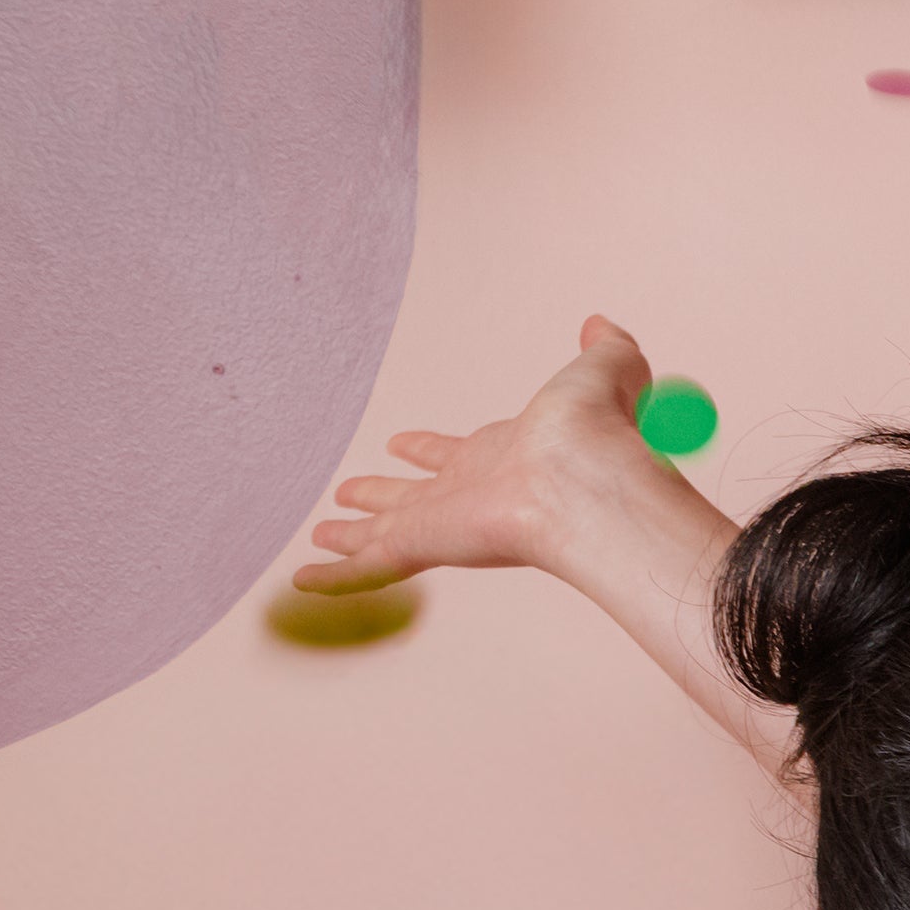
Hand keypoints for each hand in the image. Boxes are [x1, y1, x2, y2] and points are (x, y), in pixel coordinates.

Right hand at [301, 314, 678, 593]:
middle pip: (412, 497)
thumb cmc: (596, 434)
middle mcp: (469, 494)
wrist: (587, 482)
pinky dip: (335, 576)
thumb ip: (606, 352)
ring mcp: (445, 522)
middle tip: (349, 494)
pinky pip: (370, 564)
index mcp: (501, 458)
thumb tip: (603, 327)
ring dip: (352, 532)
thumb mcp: (602, 373)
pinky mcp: (425, 542)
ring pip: (384, 530)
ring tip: (321, 534)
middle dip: (381, 494)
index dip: (428, 450)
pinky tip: (303, 582)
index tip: (402, 444)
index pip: (455, 455)